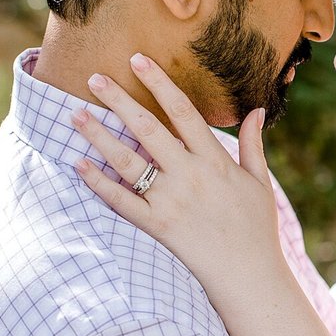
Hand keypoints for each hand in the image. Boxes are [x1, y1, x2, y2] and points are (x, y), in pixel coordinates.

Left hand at [72, 54, 282, 293]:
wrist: (248, 275)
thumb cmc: (257, 228)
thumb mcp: (260, 182)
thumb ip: (252, 144)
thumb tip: (257, 110)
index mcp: (214, 160)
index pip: (182, 111)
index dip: (159, 83)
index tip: (138, 60)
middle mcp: (189, 175)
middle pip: (147, 128)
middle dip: (118, 100)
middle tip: (94, 77)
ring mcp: (170, 201)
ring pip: (127, 161)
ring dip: (99, 136)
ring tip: (75, 114)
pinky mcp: (157, 226)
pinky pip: (121, 201)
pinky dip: (98, 184)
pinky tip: (79, 164)